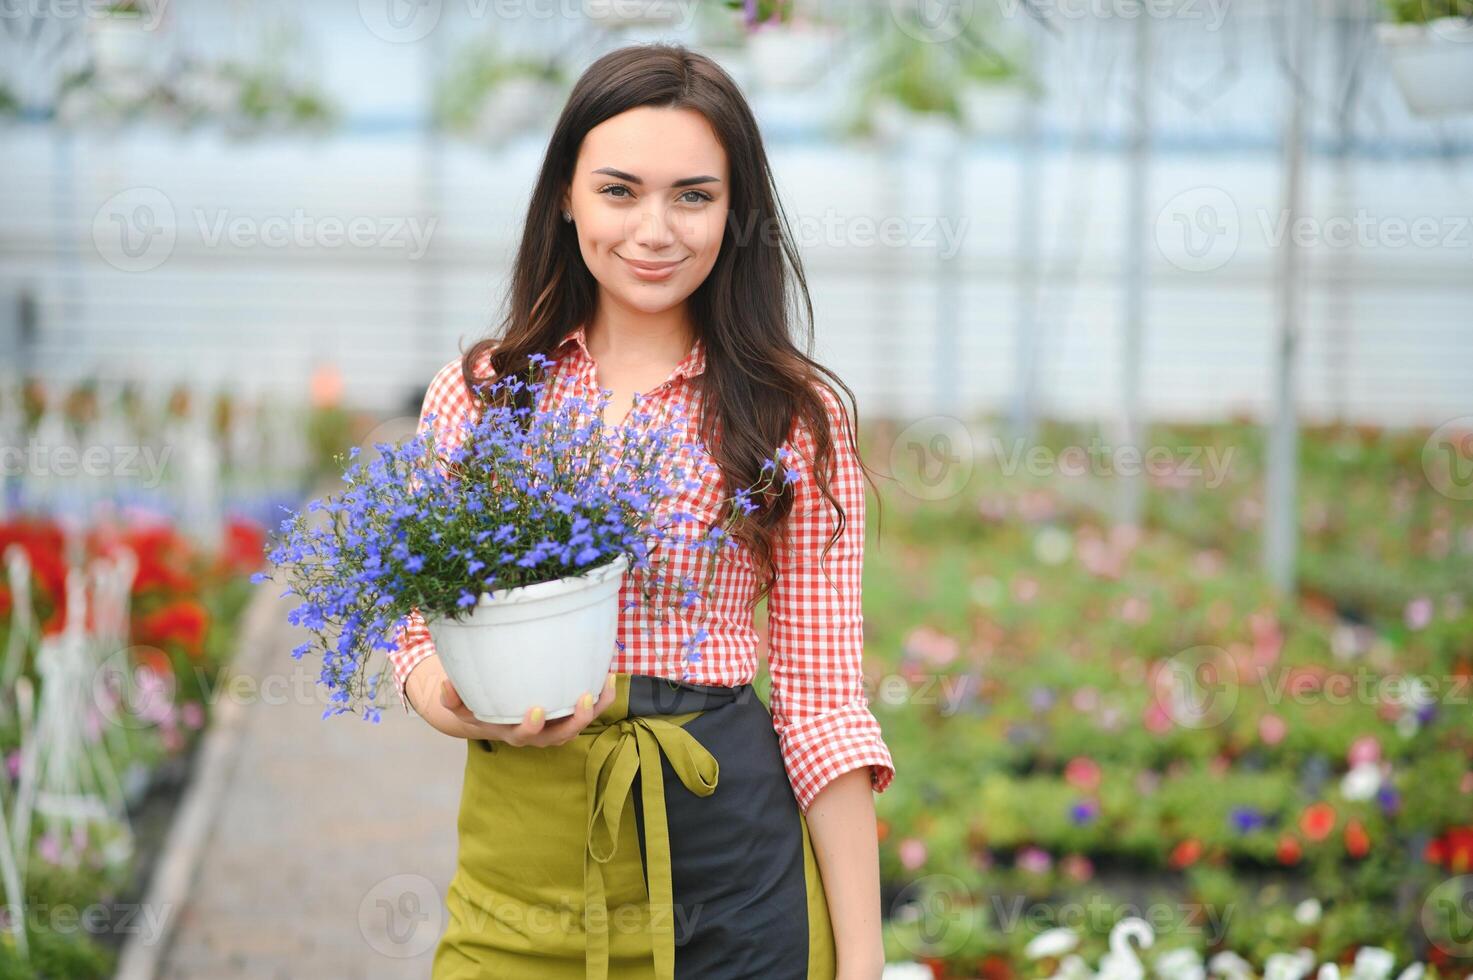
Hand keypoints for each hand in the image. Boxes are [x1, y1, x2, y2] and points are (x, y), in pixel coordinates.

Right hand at [439, 672, 616, 746]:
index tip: (535, 710)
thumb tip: (446, 686)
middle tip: (582, 698)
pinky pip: (589, 710)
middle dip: (575, 720)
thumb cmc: (479, 707)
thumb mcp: (461, 705)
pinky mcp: (568, 715)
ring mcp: (555, 727)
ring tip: (604, 683)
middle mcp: (538, 735)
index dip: (531, 727)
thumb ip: (452, 698)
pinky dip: (600, 696)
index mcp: (512, 733)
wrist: (494, 715)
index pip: (524, 737)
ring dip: (595, 708)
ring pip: (579, 724)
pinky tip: (607, 674)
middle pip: (561, 736)